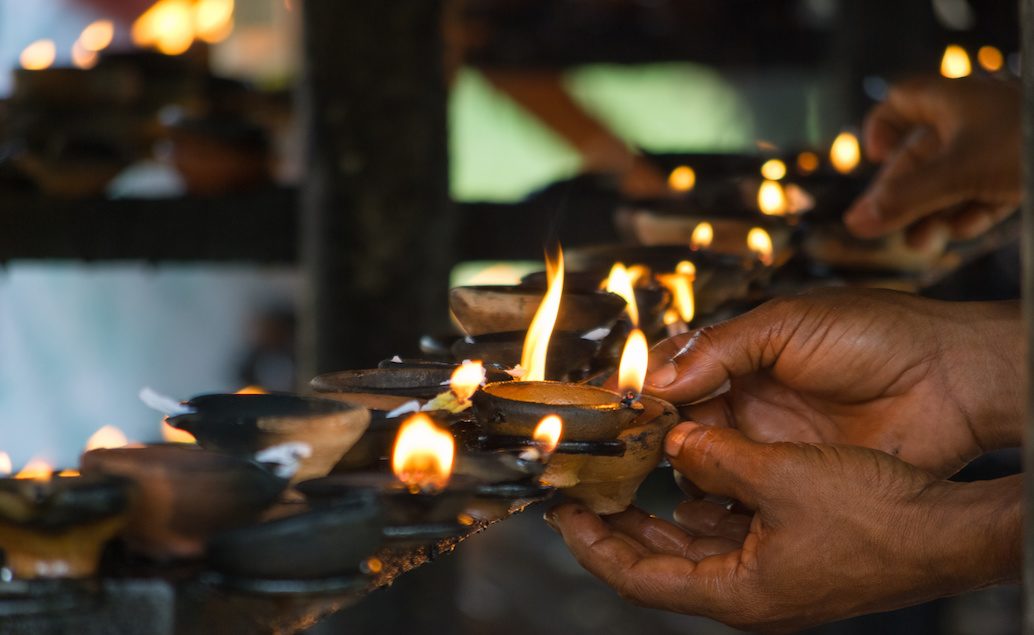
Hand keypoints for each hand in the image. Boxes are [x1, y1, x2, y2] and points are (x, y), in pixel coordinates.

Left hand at [547, 423, 1019, 631]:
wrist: (950, 530)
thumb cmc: (879, 517)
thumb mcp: (781, 476)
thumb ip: (716, 456)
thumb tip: (677, 441)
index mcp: (735, 591)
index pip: (635, 575)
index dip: (591, 543)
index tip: (564, 512)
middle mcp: (746, 590)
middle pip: (656, 560)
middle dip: (616, 523)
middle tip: (585, 488)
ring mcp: (769, 575)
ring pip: (691, 542)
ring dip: (657, 508)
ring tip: (629, 470)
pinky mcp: (790, 553)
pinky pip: (727, 528)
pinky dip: (702, 499)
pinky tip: (691, 467)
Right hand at [644, 289, 1020, 477]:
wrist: (950, 380)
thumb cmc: (878, 335)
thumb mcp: (787, 325)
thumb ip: (720, 349)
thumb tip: (657, 377)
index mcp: (743, 356)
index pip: (676, 374)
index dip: (645, 389)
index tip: (616, 404)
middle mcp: (749, 400)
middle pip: (681, 420)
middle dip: (652, 430)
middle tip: (626, 443)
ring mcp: (770, 441)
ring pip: (704, 458)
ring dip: (678, 463)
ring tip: (656, 465)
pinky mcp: (793, 478)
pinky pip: (741, 490)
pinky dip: (714, 493)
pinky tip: (694, 492)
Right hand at [843, 76, 1020, 248]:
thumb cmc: (1027, 145)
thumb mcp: (958, 174)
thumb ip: (904, 200)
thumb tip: (856, 224)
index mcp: (953, 100)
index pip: (900, 102)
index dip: (881, 129)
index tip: (875, 161)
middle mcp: (972, 121)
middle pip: (920, 156)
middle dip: (902, 194)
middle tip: (882, 228)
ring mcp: (996, 149)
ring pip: (948, 182)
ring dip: (930, 214)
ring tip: (920, 244)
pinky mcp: (1016, 175)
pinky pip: (979, 195)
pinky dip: (965, 215)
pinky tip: (956, 233)